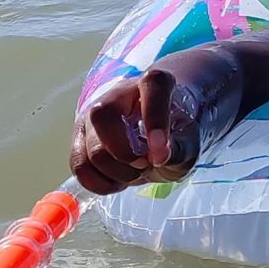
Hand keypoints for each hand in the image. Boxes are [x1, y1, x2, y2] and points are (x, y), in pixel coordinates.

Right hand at [71, 67, 203, 193]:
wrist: (157, 138)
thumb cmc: (175, 134)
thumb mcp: (188, 143)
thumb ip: (178, 149)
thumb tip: (159, 156)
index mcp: (153, 83)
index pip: (152, 85)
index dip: (155, 118)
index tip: (161, 153)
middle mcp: (117, 94)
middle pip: (102, 116)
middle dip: (124, 153)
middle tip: (145, 164)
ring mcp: (93, 116)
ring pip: (92, 150)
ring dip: (117, 173)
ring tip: (137, 172)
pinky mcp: (80, 140)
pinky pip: (79, 167)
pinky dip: (100, 184)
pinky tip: (119, 181)